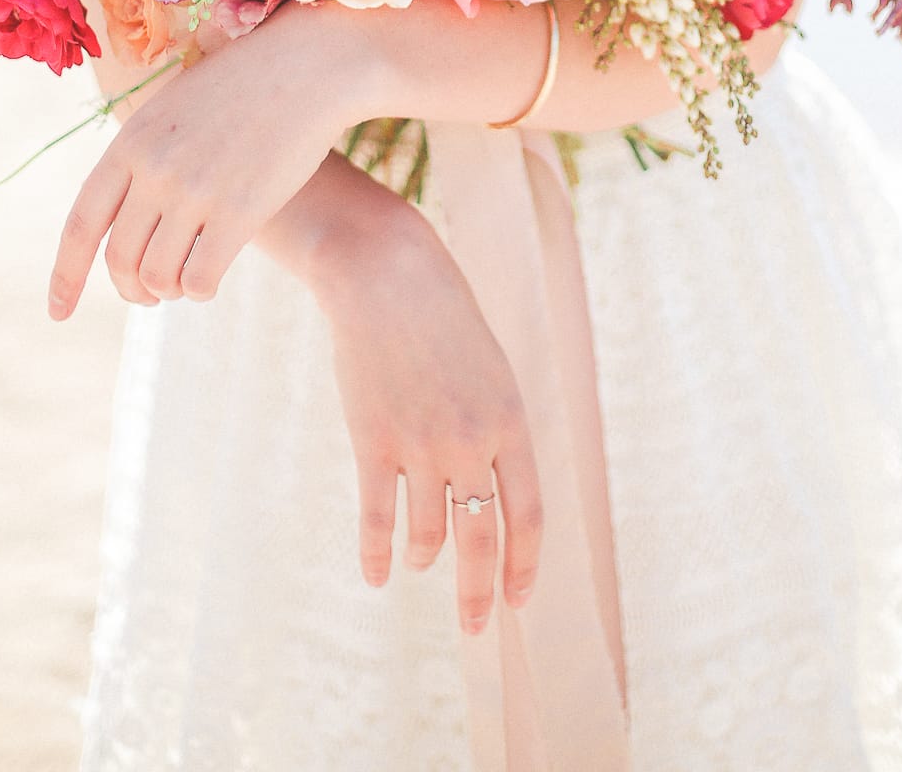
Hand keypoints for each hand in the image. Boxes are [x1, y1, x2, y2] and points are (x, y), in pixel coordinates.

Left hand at [47, 2, 366, 317]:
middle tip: (148, 295)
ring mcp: (197, 190)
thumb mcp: (175, 105)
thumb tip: (122, 215)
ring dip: (166, 291)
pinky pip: (200, 278)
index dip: (65, 275)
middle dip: (129, 289)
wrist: (309, 65)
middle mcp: (156, 167)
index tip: (58, 313)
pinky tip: (209, 281)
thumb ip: (144, 153)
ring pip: (157, 275)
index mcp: (132, 140)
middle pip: (119, 259)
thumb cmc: (247, 85)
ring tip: (182, 283)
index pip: (81, 224)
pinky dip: (198, 290)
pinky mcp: (241, 210)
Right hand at [308, 196, 543, 634]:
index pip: (529, 514)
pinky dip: (378, 555)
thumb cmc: (441, 315)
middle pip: (482, 537)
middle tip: (475, 627)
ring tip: (424, 563)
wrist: (386, 275)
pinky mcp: (372, 441)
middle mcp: (470, 440)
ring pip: (431, 534)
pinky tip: (378, 575)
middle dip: (479, 591)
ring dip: (428, 558)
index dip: (524, 564)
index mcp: (510, 420)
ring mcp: (420, 444)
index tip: (518, 598)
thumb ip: (494, 427)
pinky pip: (378, 519)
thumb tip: (493, 487)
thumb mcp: (488, 368)